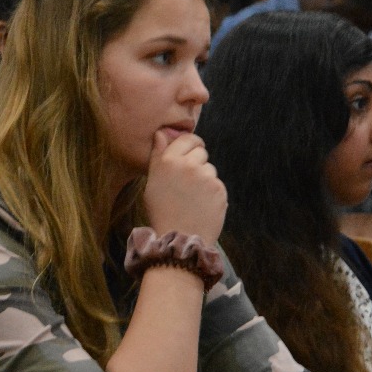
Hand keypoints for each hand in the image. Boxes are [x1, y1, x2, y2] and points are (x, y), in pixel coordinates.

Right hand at [143, 129, 226, 246]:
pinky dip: (212, 193)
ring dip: (204, 178)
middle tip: (188, 182)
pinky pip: (217, 184)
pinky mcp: (219, 189)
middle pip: (200, 151)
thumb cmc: (162, 212)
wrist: (180, 239)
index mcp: (168, 161)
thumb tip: (162, 132)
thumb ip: (158, 155)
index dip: (190, 145)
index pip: (186, 138)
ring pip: (209, 168)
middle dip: (197, 162)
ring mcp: (205, 177)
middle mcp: (188, 165)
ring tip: (193, 198)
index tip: (190, 153)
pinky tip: (202, 205)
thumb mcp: (152, 183)